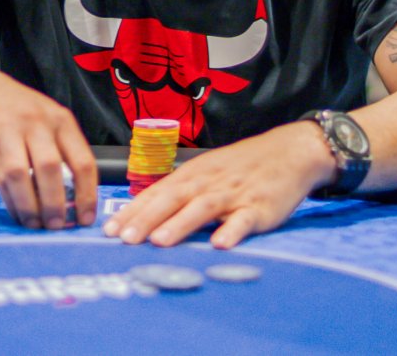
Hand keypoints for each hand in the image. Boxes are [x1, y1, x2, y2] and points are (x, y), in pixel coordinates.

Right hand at [0, 68, 96, 230]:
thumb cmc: (20, 113)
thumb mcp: (48, 121)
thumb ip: (63, 152)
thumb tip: (76, 200)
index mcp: (61, 120)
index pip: (83, 161)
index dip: (87, 195)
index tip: (85, 219)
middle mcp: (38, 123)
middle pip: (51, 169)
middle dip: (55, 204)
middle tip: (57, 226)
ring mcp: (9, 131)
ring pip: (21, 175)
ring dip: (30, 206)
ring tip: (35, 224)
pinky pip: (0, 178)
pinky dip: (11, 201)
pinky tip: (17, 212)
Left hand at [104, 122, 334, 249]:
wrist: (289, 151)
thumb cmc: (242, 166)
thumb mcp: (207, 172)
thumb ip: (180, 192)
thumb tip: (145, 215)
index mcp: (193, 175)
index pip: (156, 193)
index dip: (132, 210)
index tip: (108, 230)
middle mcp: (208, 182)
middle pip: (173, 199)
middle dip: (146, 218)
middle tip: (124, 239)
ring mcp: (234, 194)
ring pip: (202, 208)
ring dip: (180, 224)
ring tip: (159, 242)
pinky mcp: (260, 207)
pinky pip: (244, 219)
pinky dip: (231, 231)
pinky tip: (219, 245)